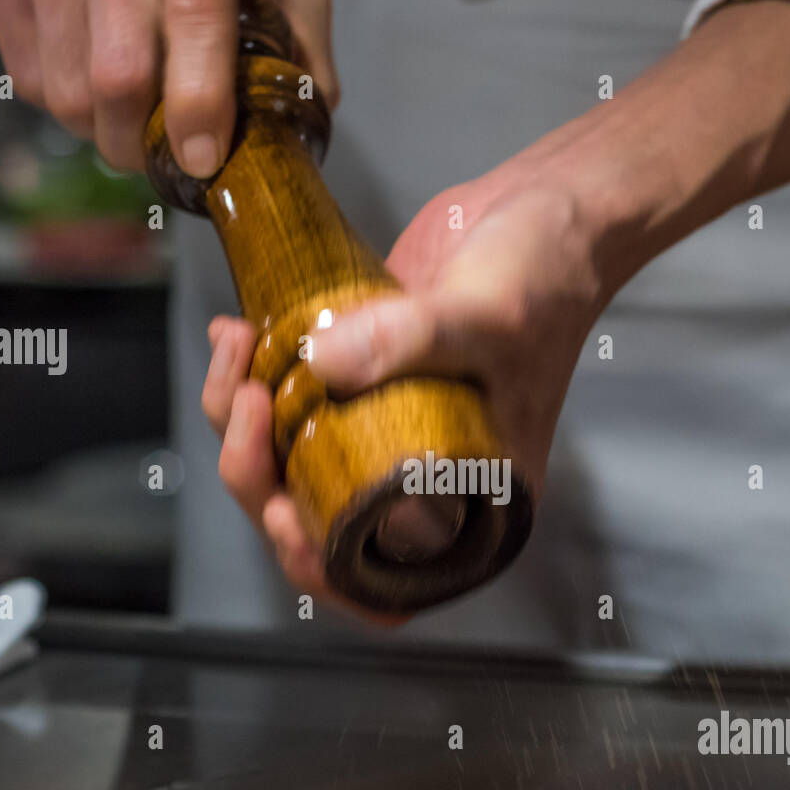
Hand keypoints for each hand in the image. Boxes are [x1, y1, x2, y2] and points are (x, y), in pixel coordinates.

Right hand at [0, 0, 337, 173]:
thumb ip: (304, 41)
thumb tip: (308, 120)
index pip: (193, 19)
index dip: (198, 104)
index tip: (204, 160)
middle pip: (118, 77)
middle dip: (146, 143)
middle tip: (165, 153)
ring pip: (68, 93)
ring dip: (104, 131)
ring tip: (132, 118)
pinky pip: (29, 80)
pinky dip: (65, 106)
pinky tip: (93, 84)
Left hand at [200, 174, 605, 623]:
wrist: (551, 210)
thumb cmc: (550, 279)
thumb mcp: (491, 318)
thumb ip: (411, 341)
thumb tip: (319, 364)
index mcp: (466, 501)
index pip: (381, 580)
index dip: (318, 564)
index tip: (284, 510)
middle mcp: (420, 477)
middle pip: (313, 519)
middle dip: (259, 475)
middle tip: (252, 405)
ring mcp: (383, 427)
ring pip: (287, 461)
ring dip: (243, 419)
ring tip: (240, 348)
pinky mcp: (357, 375)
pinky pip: (287, 402)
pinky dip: (249, 376)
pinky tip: (239, 334)